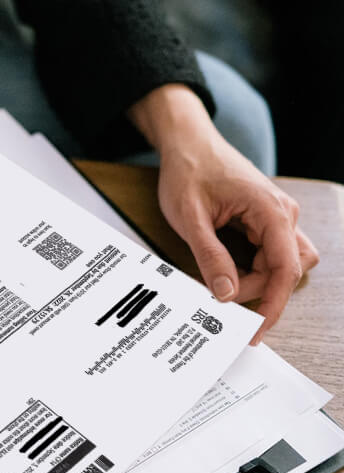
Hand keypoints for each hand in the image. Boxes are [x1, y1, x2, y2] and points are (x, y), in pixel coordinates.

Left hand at [129, 85, 318, 343]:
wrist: (187, 143)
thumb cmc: (188, 172)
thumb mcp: (191, 219)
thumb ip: (210, 257)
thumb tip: (227, 294)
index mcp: (270, 211)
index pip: (285, 268)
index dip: (272, 303)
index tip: (256, 329)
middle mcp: (282, 214)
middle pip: (283, 269)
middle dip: (255, 289)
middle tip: (218, 297)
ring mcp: (276, 216)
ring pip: (279, 263)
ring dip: (255, 279)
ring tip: (220, 284)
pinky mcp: (265, 219)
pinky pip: (269, 253)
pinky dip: (252, 268)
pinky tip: (228, 273)